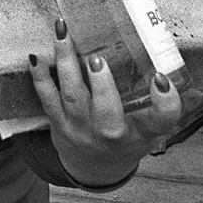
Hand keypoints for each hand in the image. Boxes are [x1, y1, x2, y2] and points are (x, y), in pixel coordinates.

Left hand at [29, 18, 182, 187]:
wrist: (95, 167)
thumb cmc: (127, 137)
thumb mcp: (149, 126)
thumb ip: (156, 98)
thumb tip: (166, 52)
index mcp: (142, 132)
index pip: (161, 121)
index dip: (165, 102)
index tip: (161, 78)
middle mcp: (111, 134)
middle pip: (108, 114)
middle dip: (102, 86)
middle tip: (98, 59)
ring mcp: (82, 129)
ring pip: (73, 97)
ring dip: (67, 64)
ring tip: (64, 35)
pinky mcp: (58, 123)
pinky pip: (47, 99)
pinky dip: (40, 77)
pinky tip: (36, 58)